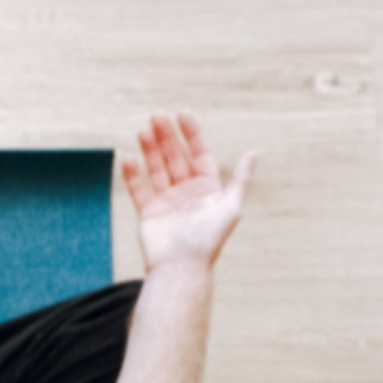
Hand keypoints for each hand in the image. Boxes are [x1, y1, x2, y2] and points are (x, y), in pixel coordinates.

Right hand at [122, 112, 256, 273]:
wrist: (181, 267)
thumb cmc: (208, 239)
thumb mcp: (230, 207)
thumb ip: (240, 180)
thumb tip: (253, 153)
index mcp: (208, 188)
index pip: (199, 153)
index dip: (191, 134)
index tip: (181, 115)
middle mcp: (187, 192)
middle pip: (176, 157)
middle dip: (166, 137)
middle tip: (156, 117)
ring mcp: (167, 200)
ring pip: (157, 168)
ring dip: (150, 149)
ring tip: (142, 130)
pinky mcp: (148, 211)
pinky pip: (139, 188)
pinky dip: (133, 174)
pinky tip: (128, 158)